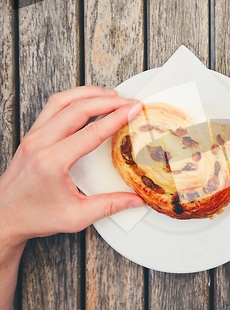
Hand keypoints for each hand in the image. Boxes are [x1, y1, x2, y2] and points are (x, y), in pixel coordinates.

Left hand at [0, 86, 144, 246]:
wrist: (4, 216)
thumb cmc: (34, 216)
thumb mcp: (76, 216)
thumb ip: (109, 205)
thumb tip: (136, 199)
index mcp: (52, 162)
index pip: (92, 132)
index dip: (116, 118)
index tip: (134, 110)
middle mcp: (40, 143)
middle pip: (78, 108)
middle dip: (109, 101)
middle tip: (129, 101)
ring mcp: (33, 135)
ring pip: (63, 100)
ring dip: (89, 94)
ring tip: (112, 95)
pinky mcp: (32, 134)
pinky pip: (53, 106)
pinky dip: (74, 98)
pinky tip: (87, 100)